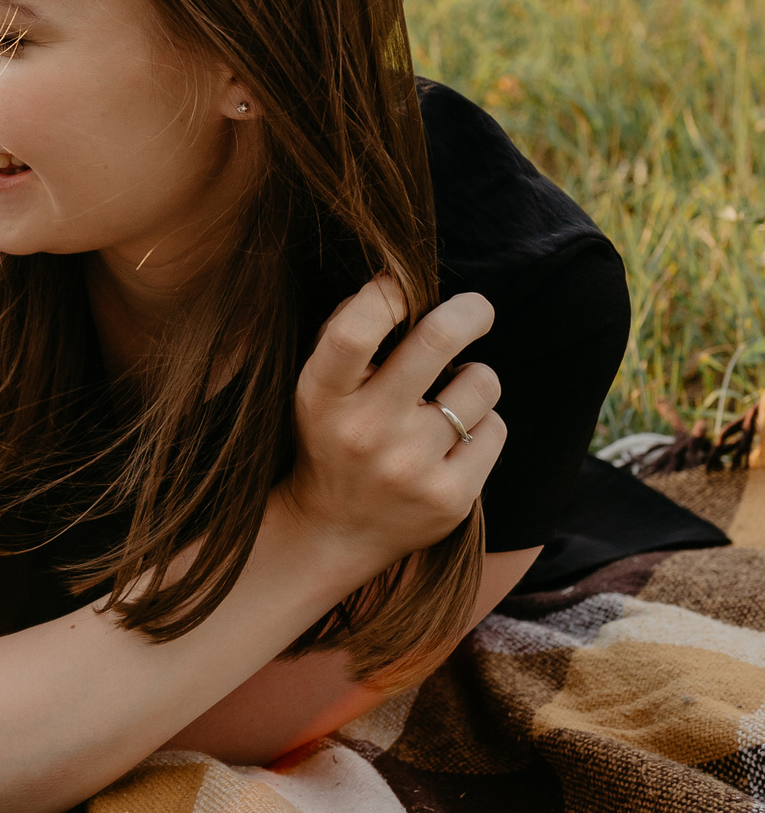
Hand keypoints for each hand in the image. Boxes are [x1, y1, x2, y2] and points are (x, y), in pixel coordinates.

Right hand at [285, 276, 504, 577]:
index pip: (354, 330)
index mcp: (321, 397)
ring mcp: (410, 467)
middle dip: (469, 311)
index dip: (388, 293)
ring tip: (450, 399)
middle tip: (477, 309)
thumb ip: (347, 338)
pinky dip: (481, 425)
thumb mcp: (317, 389)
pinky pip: (494, 429)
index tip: (403, 285)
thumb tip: (400, 282)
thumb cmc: (331, 437)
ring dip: (473, 379)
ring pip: (479, 383)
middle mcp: (365, 431)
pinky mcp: (450, 497)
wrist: (333, 530)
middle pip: (436, 340)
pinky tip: (454, 442)